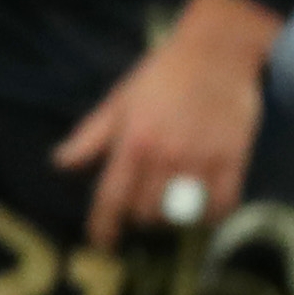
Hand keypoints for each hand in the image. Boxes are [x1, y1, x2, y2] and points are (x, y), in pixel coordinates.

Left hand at [55, 0, 281, 249]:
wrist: (216, 51)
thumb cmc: (162, 74)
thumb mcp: (120, 100)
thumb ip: (91, 136)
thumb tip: (61, 163)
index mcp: (133, 141)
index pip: (111, 199)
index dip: (103, 228)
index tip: (102, 243)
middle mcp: (165, 155)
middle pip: (146, 213)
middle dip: (140, 215)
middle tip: (144, 204)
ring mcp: (200, 159)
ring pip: (181, 215)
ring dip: (173, 217)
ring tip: (172, 205)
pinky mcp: (232, 159)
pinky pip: (221, 206)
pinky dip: (211, 214)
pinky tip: (205, 205)